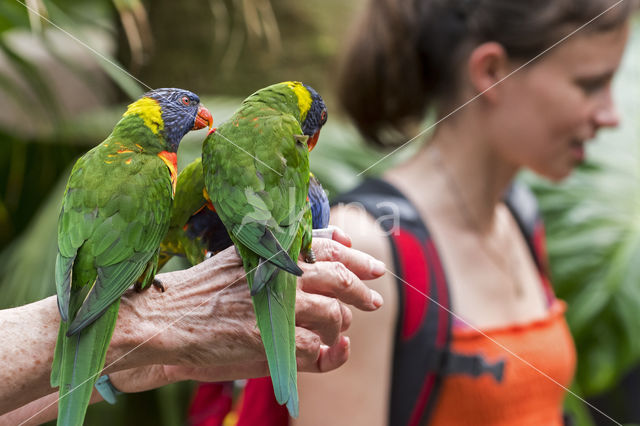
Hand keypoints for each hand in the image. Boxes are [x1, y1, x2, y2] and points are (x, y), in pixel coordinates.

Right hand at [111, 227, 384, 384]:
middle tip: (374, 300)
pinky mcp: (271, 341)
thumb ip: (281, 252)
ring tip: (341, 333)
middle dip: (362, 289)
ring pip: (334, 314)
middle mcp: (277, 275)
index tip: (370, 265)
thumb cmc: (203, 293)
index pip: (325, 245)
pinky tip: (328, 352)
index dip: (353, 256)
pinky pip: (316, 348)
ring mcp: (276, 308)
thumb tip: (331, 237)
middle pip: (339, 277)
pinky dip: (329, 352)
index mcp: (270, 253)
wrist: (165, 322)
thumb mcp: (241, 260)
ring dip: (342, 325)